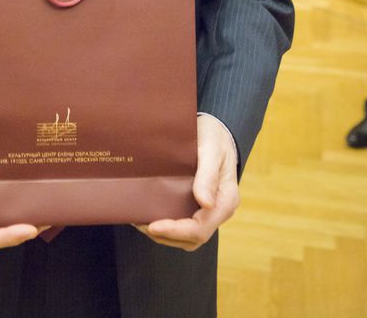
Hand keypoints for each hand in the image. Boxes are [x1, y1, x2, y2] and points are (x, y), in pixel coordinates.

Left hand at [135, 114, 239, 250]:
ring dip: (166, 234)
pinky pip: (185, 223)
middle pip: (193, 238)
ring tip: (142, 222)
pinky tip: (151, 214)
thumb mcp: (212, 149)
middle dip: (167, 235)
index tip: (152, 225)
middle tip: (141, 224)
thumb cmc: (215, 136)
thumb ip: (208, 175)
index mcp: (226, 200)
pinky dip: (168, 225)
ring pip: (188, 236)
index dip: (176, 230)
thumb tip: (205, 204)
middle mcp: (219, 210)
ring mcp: (210, 210)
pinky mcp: (200, 205)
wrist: (217, 128)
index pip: (200, 228)